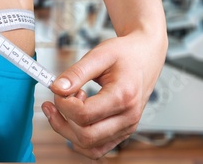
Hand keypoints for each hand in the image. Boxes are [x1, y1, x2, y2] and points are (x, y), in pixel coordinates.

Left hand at [41, 31, 166, 158]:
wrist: (145, 56)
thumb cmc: (125, 54)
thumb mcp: (100, 54)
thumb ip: (77, 72)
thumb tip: (56, 88)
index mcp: (124, 95)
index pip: (84, 115)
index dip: (63, 104)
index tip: (58, 89)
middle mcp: (129, 116)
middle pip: (85, 136)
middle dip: (63, 119)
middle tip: (59, 98)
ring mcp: (127, 127)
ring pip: (89, 146)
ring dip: (69, 130)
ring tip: (68, 106)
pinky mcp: (123, 132)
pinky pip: (97, 148)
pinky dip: (80, 138)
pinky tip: (75, 119)